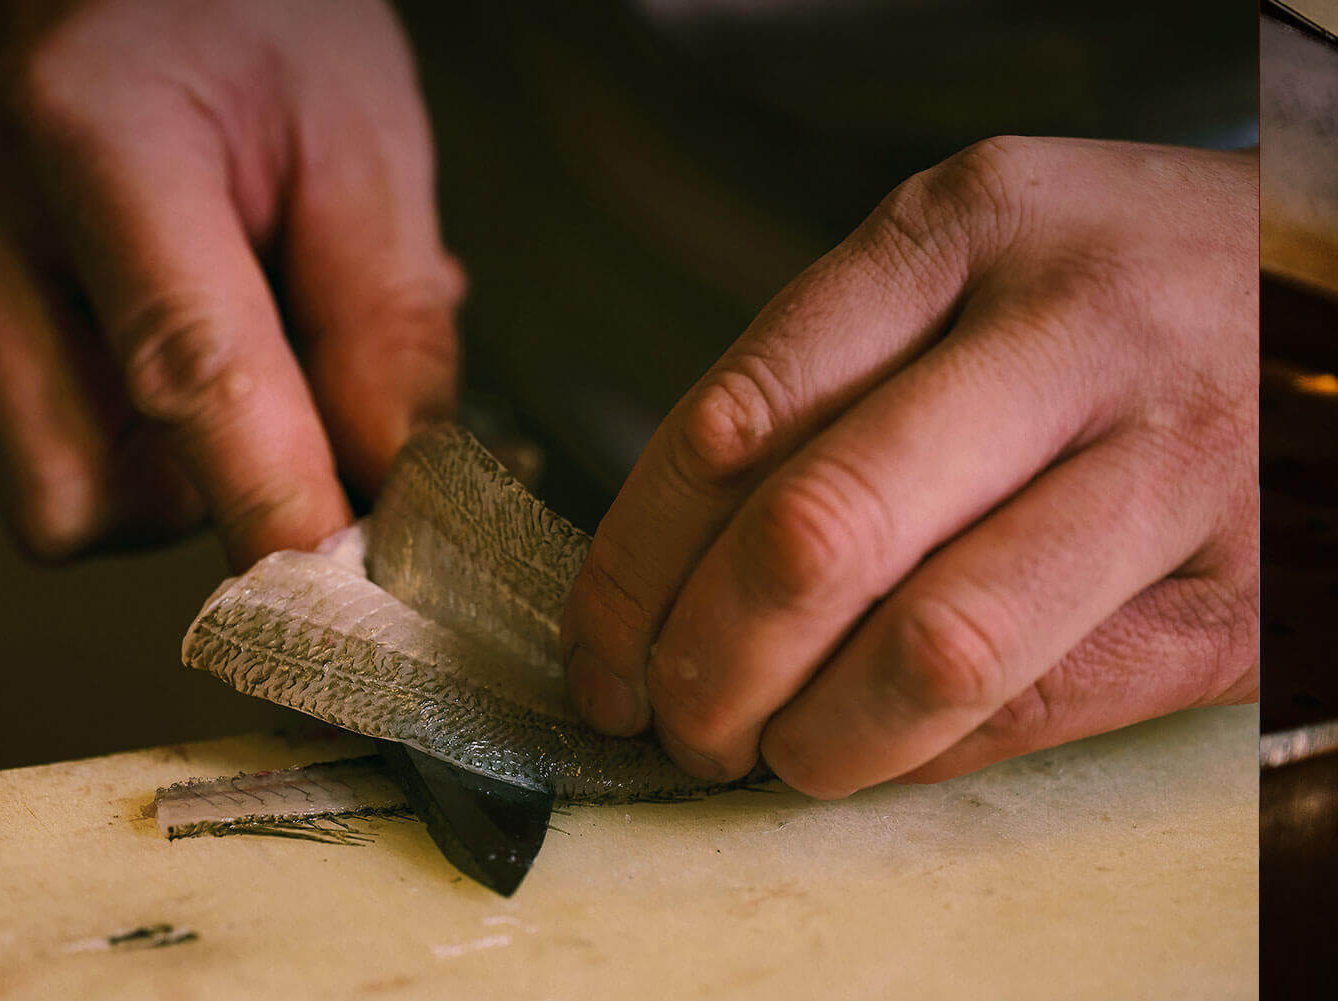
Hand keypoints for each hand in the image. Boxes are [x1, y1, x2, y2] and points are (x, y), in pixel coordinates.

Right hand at [0, 0, 462, 567]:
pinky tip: (158, 310)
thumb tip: (397, 503)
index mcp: (91, 130)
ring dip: (170, 460)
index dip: (276, 509)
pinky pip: (32, 429)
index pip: (185, 373)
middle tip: (291, 412)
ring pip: (54, 488)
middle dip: (201, 500)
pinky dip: (123, 417)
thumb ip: (386, 325)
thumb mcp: (359, 130)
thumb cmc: (245, 8)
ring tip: (225, 321)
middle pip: (73, 497)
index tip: (357, 598)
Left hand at [561, 137, 1258, 796]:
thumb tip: (659, 566)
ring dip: (808, 737)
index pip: (736, 419)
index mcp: (962, 231)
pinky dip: (917, 757)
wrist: (1330, 297)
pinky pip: (1036, 711)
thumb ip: (821, 377)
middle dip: (703, 665)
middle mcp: (1068, 334)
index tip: (598, 650)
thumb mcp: (962, 259)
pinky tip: (869, 750)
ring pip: (932, 648)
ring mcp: (1171, 467)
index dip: (633, 567)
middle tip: (670, 719)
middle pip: (816, 535)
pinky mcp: (1236, 600)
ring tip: (762, 752)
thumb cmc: (1108, 286)